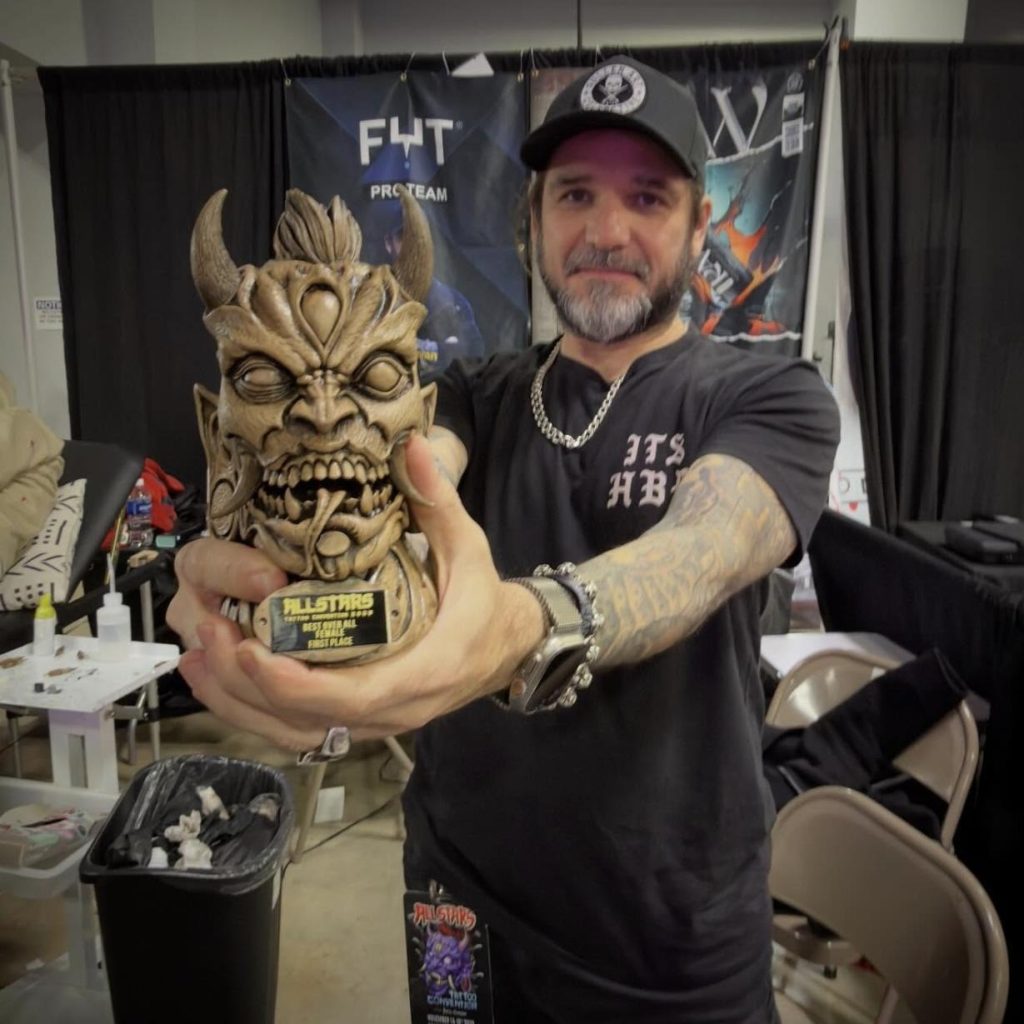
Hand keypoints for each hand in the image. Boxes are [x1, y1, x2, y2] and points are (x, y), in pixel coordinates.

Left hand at [170, 435, 545, 751]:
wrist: (505, 647)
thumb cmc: (481, 600)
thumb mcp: (468, 546)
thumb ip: (438, 498)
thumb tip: (411, 443)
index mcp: (425, 671)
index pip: (353, 697)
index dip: (295, 685)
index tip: (250, 650)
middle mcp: (395, 710)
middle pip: (309, 722)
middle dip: (248, 685)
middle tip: (208, 632)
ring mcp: (374, 723)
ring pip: (296, 734)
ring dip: (239, 702)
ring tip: (196, 656)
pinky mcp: (358, 722)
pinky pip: (299, 732)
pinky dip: (252, 711)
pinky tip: (215, 678)